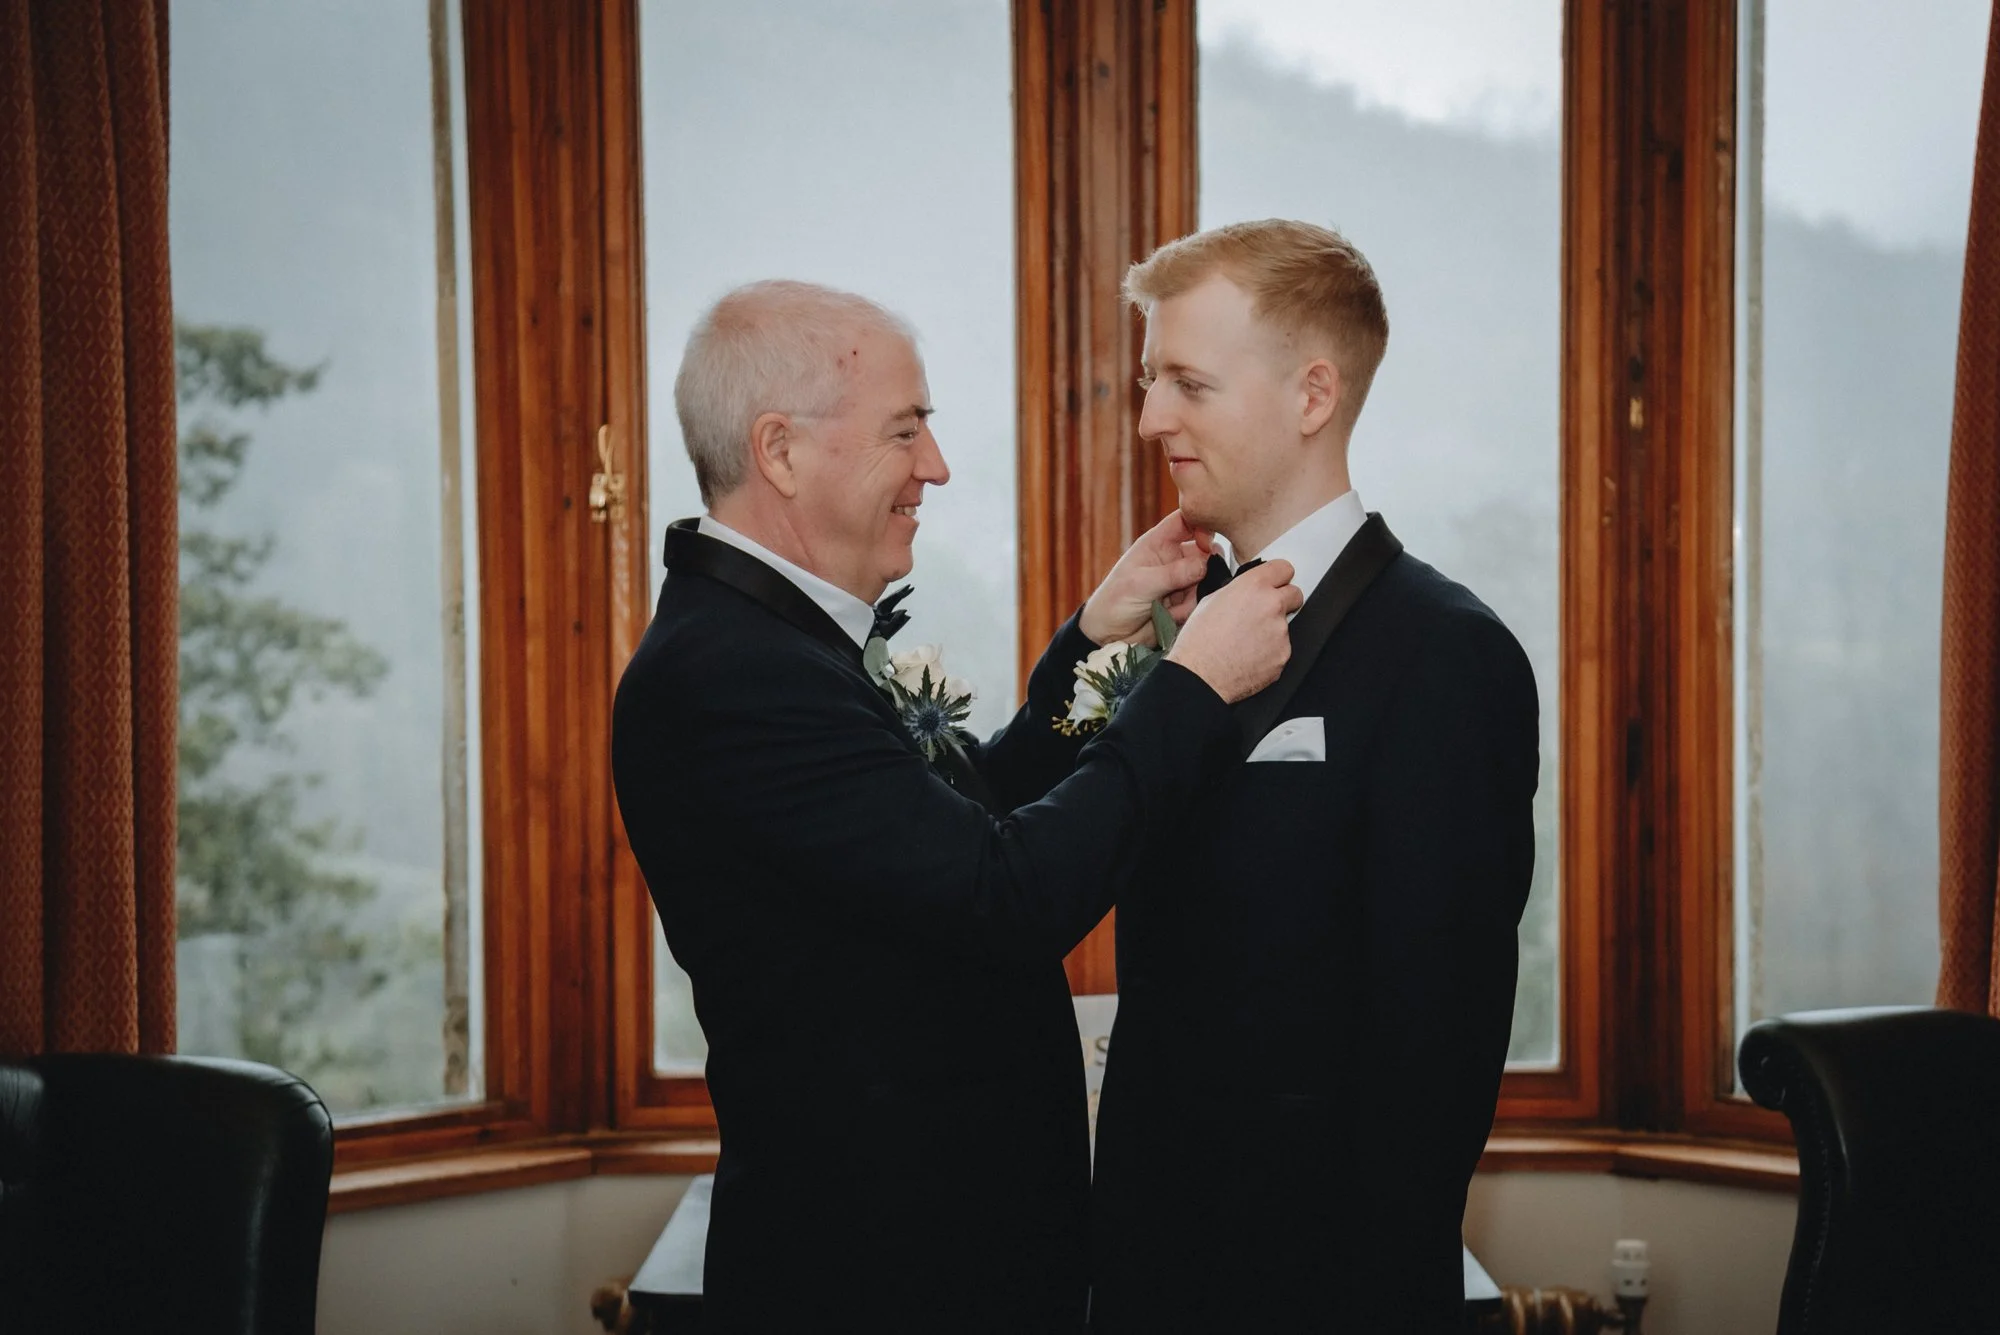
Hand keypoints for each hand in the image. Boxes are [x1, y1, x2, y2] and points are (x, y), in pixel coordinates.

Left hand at [1080, 510, 1214, 646]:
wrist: (1108, 635)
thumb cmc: (1114, 602)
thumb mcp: (1140, 584)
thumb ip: (1173, 574)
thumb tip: (1205, 564)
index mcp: (1157, 542)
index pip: (1186, 520)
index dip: (1201, 525)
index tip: (1206, 545)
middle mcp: (1172, 558)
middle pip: (1204, 552)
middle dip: (1204, 570)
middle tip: (1192, 584)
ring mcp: (1180, 580)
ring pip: (1206, 579)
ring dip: (1194, 594)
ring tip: (1171, 607)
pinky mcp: (1184, 601)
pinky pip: (1200, 600)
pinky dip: (1189, 609)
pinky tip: (1170, 616)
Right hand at [1166, 560, 1302, 702]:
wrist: (1200, 675)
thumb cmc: (1199, 642)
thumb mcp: (1211, 601)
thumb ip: (1238, 591)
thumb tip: (1247, 593)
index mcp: (1253, 586)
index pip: (1284, 568)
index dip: (1278, 577)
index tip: (1276, 583)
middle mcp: (1271, 605)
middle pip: (1295, 594)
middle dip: (1284, 601)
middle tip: (1264, 613)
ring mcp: (1280, 632)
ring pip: (1285, 625)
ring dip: (1272, 631)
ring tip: (1246, 641)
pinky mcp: (1283, 655)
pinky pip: (1281, 649)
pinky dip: (1270, 652)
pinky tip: (1249, 656)